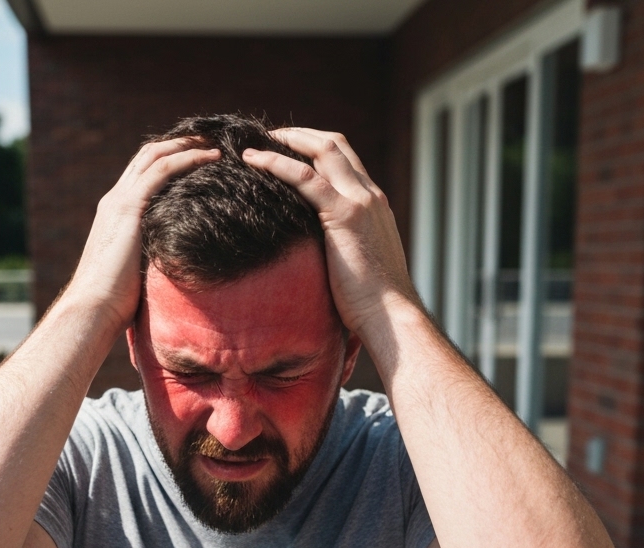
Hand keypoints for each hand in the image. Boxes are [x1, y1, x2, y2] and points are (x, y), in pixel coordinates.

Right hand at [63, 139, 219, 337]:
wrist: (93, 307)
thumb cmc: (114, 304)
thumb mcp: (138, 272)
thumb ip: (152, 258)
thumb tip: (176, 268)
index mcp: (115, 214)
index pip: (142, 174)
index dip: (169, 161)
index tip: (197, 158)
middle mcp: (115, 200)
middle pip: (148, 156)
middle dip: (179, 145)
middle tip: (210, 141)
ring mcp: (120, 201)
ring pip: (155, 156)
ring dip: (187, 145)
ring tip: (216, 143)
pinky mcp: (129, 208)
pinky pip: (162, 171)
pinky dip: (187, 159)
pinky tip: (211, 158)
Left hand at [242, 128, 418, 342]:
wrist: (390, 315)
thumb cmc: (372, 302)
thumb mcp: (358, 263)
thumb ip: (342, 246)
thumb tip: (316, 255)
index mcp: (373, 205)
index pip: (344, 161)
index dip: (315, 149)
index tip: (288, 151)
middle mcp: (369, 195)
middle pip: (335, 144)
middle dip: (300, 135)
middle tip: (269, 137)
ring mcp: (360, 201)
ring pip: (323, 150)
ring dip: (288, 140)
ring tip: (256, 143)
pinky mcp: (345, 215)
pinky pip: (305, 178)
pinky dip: (277, 163)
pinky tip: (253, 160)